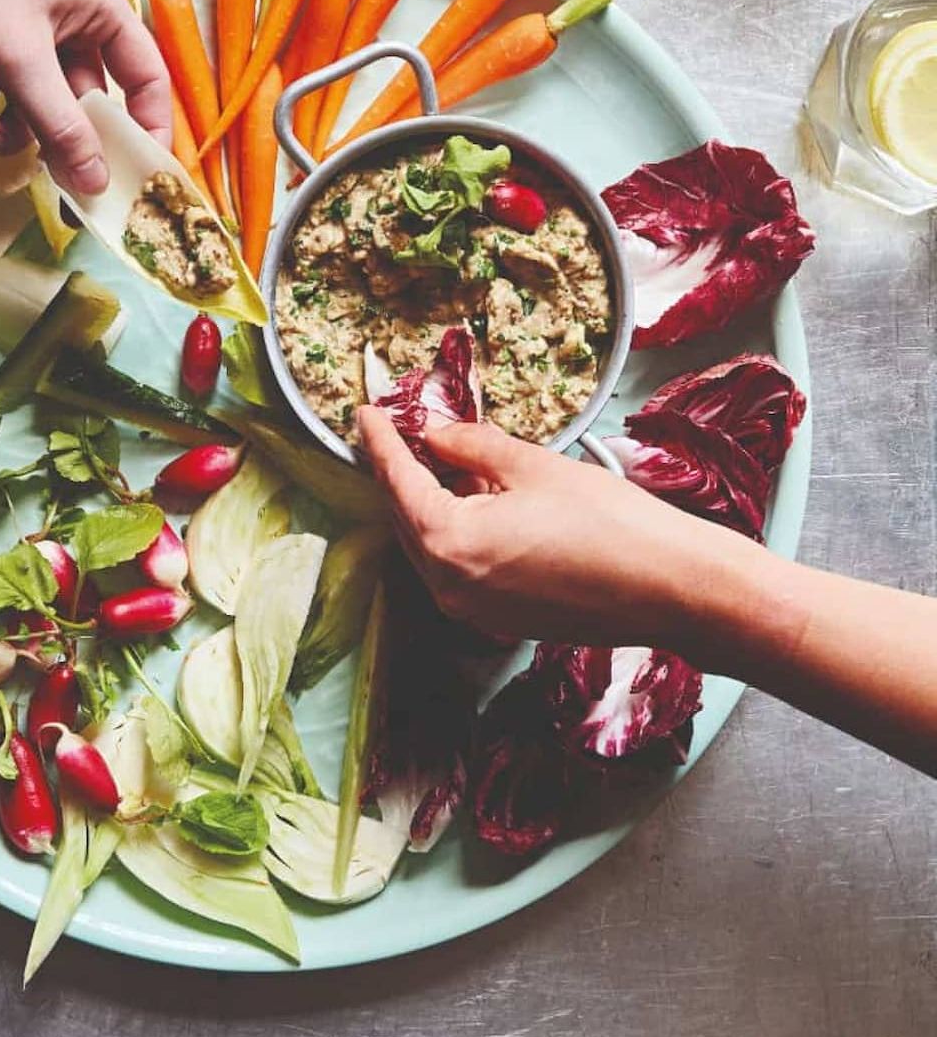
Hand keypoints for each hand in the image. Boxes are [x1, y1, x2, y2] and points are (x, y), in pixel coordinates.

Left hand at [0, 0, 170, 192]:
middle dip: (56, 140)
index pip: (146, 80)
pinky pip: (0, 100)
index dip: (146, 130)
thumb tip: (96, 182)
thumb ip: (61, 126)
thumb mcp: (17, 57)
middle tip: (55, 190)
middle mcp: (71, 23)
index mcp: (98, 8)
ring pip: (38, 112)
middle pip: (86, 107)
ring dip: (6, 129)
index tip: (136, 177)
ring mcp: (28, 37)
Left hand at [357, 406, 759, 650]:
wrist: (671, 590)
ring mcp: (470, 612)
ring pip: (429, 545)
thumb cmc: (610, 523)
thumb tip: (436, 434)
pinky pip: (456, 569)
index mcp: (448, 542)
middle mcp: (447, 586)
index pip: (397, 482)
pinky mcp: (496, 622)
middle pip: (405, 518)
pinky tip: (473, 502)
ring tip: (437, 459)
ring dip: (427, 503)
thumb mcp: (533, 466)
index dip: (379, 442)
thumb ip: (472, 446)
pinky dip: (454, 533)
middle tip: (396, 430)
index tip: (364, 414)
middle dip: (400, 473)